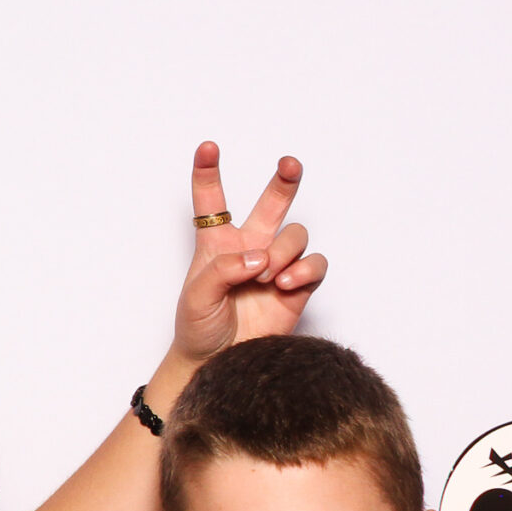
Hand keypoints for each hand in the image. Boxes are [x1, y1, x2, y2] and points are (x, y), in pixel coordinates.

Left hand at [171, 142, 327, 367]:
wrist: (217, 364)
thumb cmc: (198, 328)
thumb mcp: (196, 297)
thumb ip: (223, 270)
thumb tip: (259, 257)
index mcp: (216, 244)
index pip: (211, 200)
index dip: (208, 172)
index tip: (208, 147)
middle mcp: (250, 247)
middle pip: (272, 203)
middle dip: (284, 180)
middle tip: (289, 164)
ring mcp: (276, 266)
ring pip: (296, 234)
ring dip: (284, 251)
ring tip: (267, 276)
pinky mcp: (297, 287)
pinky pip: (315, 264)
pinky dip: (304, 270)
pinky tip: (285, 284)